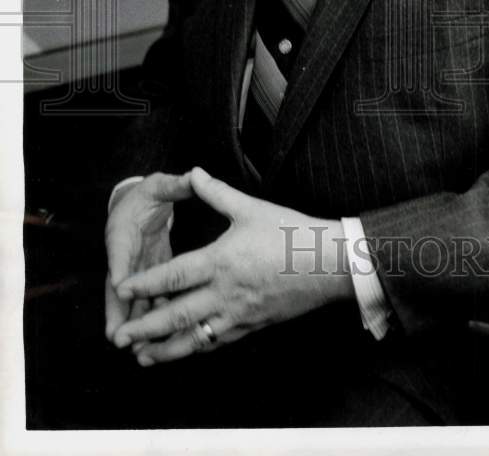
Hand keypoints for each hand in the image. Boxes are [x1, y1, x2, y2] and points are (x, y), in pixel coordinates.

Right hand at [104, 171, 193, 343]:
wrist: (142, 203)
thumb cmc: (150, 195)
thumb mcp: (160, 186)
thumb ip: (175, 185)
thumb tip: (192, 175)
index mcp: (124, 231)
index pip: (120, 250)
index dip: (119, 267)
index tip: (119, 285)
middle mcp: (125, 256)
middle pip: (119, 288)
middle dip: (118, 312)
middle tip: (119, 338)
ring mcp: (135, 270)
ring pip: (133, 301)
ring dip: (135, 324)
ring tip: (138, 350)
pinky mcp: (149, 277)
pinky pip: (149, 300)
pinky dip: (154, 318)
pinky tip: (163, 339)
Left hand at [110, 167, 353, 364]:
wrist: (328, 263)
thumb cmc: (291, 233)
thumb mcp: (252, 208)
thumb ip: (217, 193)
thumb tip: (193, 173)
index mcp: (221, 261)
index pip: (173, 276)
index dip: (145, 283)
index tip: (121, 289)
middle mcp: (225, 293)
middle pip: (176, 316)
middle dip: (145, 329)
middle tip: (119, 338)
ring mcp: (239, 314)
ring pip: (195, 338)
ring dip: (165, 349)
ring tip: (142, 356)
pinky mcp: (252, 325)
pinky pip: (217, 342)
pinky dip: (196, 348)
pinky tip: (184, 350)